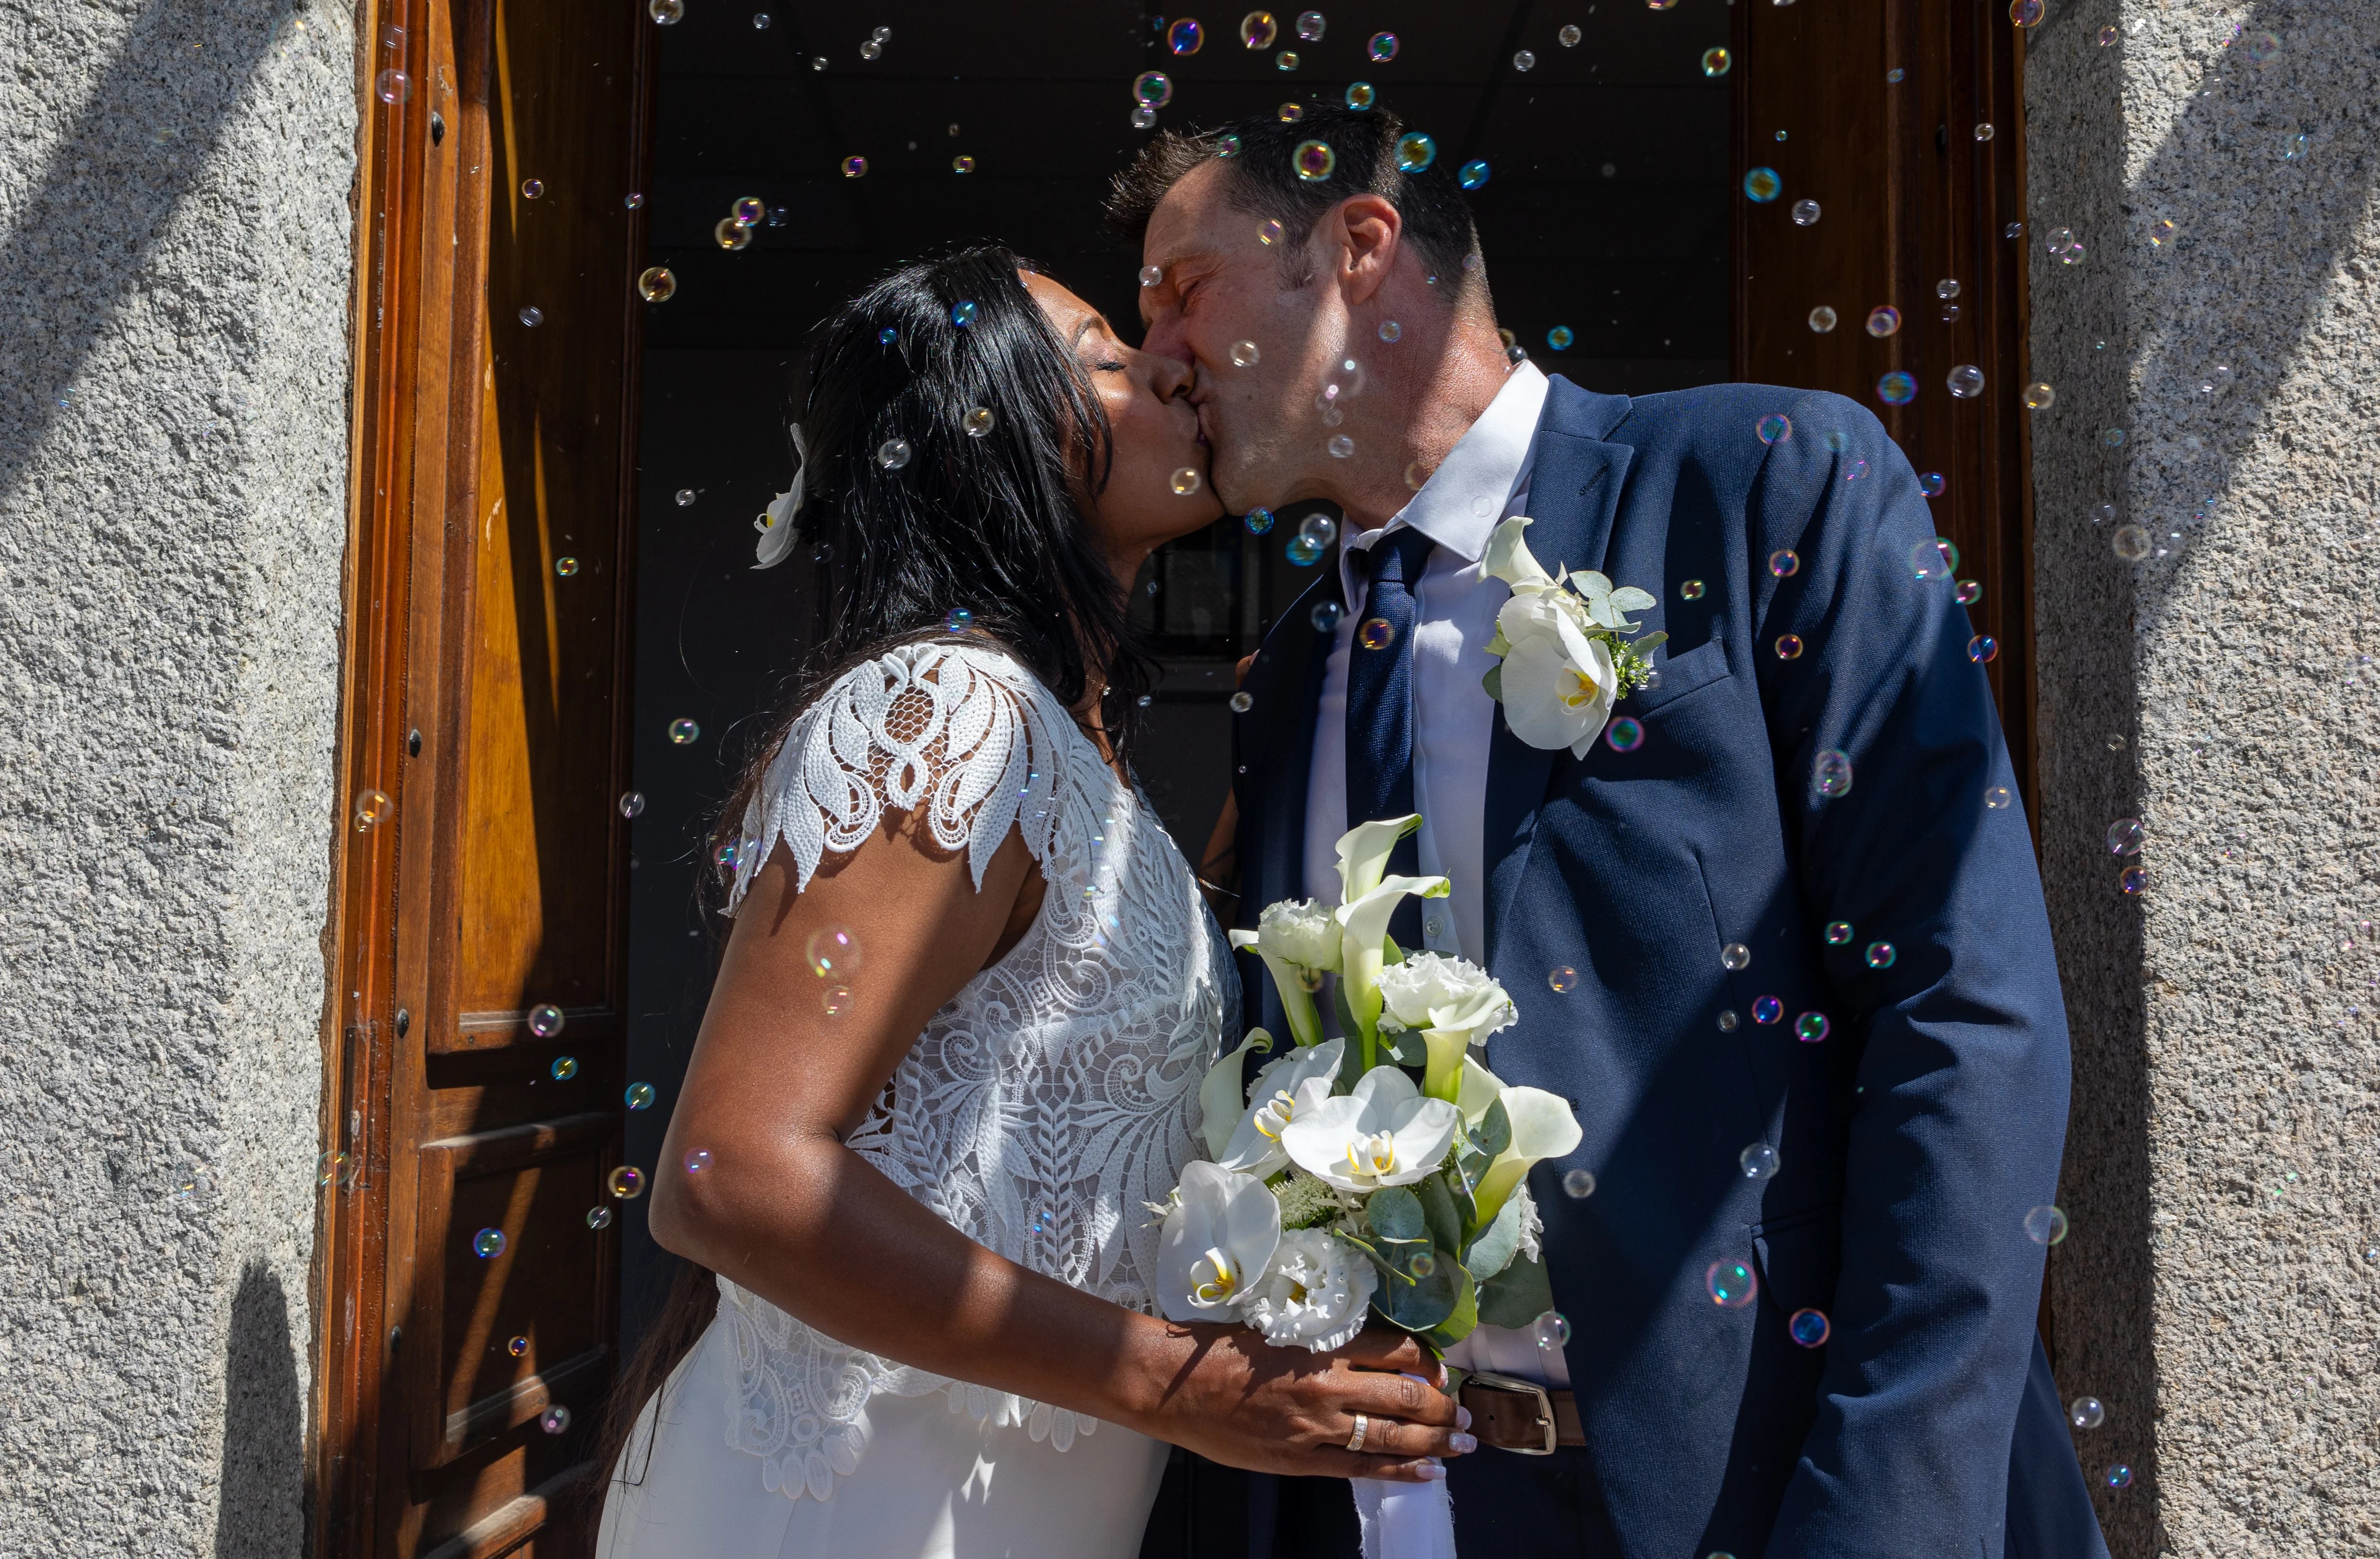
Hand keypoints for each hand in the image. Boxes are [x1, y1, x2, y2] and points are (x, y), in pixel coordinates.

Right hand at [1120, 1320, 1473, 1482]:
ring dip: (1436, 1441)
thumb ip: (1324, 1341)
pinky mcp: (1300, 1460)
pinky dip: (1401, 1471)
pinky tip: (1430, 1472)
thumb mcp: (1279, 1329)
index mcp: (1322, 1346)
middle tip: (1468, 1414)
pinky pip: (1362, 1470)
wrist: (1172, 1385)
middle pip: (1406, 1396)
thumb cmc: (1220, 1350)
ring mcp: (1314, 1427)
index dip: (1430, 1364)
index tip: (1444, 1371)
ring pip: (1392, 1435)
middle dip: (1445, 1408)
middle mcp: (1327, 1386)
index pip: (1397, 1352)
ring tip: (1465, 1443)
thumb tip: (1367, 1350)